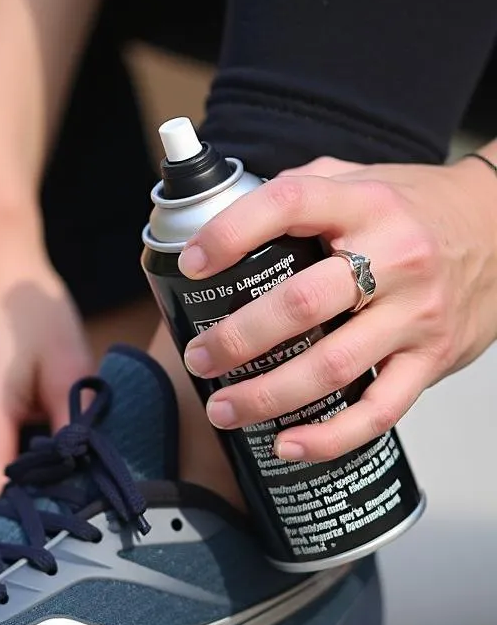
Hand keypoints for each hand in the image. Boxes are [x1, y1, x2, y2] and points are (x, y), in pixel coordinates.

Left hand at [178, 154, 496, 461]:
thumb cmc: (416, 210)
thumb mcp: (361, 181)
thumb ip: (300, 192)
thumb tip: (219, 220)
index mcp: (365, 203)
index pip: (290, 204)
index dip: (232, 233)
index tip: (192, 264)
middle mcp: (395, 257)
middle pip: (303, 304)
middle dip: (238, 338)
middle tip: (198, 358)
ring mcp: (416, 313)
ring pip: (333, 365)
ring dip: (268, 395)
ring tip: (223, 408)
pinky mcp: (432, 359)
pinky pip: (379, 409)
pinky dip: (330, 436)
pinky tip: (287, 444)